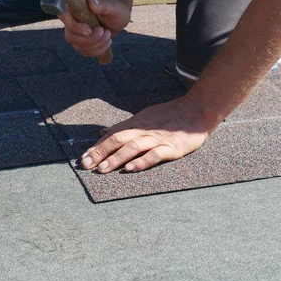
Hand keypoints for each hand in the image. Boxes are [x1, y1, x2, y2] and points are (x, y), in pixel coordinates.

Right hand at [59, 0, 130, 57]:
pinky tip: (107, 41)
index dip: (74, 26)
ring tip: (108, 34)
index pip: (63, 16)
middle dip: (89, 40)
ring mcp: (76, 33)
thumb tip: (91, 2)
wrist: (118, 16)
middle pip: (70, 37)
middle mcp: (72, 20)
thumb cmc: (114, 7)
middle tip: (103, 31)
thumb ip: (102, 4)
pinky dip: (99, 50)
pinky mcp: (82, 42)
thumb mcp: (112, 5)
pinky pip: (86, 52)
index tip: (89, 30)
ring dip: (97, 45)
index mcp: (76, 7)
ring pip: (78, 47)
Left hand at [80, 96, 215, 173]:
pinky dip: (142, 161)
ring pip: (133, 148)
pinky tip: (130, 169)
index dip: (97, 146)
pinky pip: (154, 155)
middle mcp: (144, 130)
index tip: (84, 157)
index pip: (113, 135)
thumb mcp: (145, 116)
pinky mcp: (171, 147)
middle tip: (86, 165)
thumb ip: (124, 126)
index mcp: (137, 123)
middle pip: (118, 140)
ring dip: (116, 158)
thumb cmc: (171, 115)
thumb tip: (102, 132)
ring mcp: (158, 139)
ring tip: (102, 169)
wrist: (197, 111)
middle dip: (101, 152)